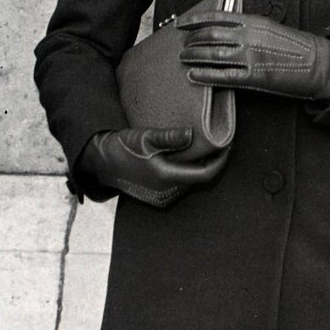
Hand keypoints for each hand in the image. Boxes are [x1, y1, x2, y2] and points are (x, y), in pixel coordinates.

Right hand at [75, 127, 227, 208]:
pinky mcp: (158, 195)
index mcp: (167, 176)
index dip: (220, 161)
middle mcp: (168, 190)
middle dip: (213, 162)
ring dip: (200, 167)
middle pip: (200, 179)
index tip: (227, 145)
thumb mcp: (145, 138)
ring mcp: (162, 195)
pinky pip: (180, 184)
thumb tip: (191, 134)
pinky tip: (188, 158)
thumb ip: (169, 137)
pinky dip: (188, 171)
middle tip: (221, 143)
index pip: (205, 174)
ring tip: (208, 148)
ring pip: (190, 182)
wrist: (102, 163)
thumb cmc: (122, 148)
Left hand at [177, 9, 329, 101]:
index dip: (194, 20)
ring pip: (213, 54)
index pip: (216, 17)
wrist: (317, 63)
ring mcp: (251, 56)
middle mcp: (249, 36)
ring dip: (194, 56)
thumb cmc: (294, 47)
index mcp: (253, 21)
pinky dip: (205, 75)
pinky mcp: (254, 77)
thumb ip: (247, 28)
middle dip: (192, 40)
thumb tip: (223, 30)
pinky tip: (193, 75)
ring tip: (184, 58)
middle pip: (210, 35)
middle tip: (183, 45)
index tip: (180, 24)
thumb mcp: (269, 28)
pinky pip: (223, 76)